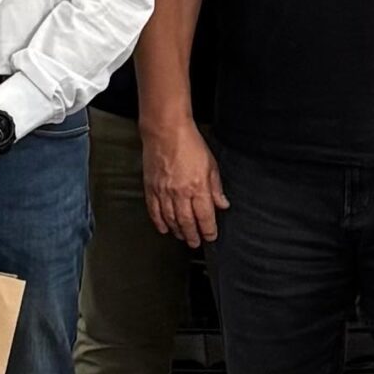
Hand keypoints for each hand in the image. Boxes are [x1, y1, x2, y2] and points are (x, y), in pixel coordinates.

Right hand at [142, 118, 227, 246]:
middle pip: (187, 223)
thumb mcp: (211, 164)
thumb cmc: (189, 143)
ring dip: (178, 231)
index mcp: (198, 187)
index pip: (205, 217)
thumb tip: (222, 204)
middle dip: (193, 236)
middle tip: (195, 243)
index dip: (208, 230)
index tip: (211, 236)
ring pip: (171, 220)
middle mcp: (180, 193)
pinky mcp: (151, 188)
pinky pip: (154, 211)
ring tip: (182, 236)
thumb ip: (216, 187)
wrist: (166, 131)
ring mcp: (164, 192)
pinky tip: (164, 228)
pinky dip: (159, 222)